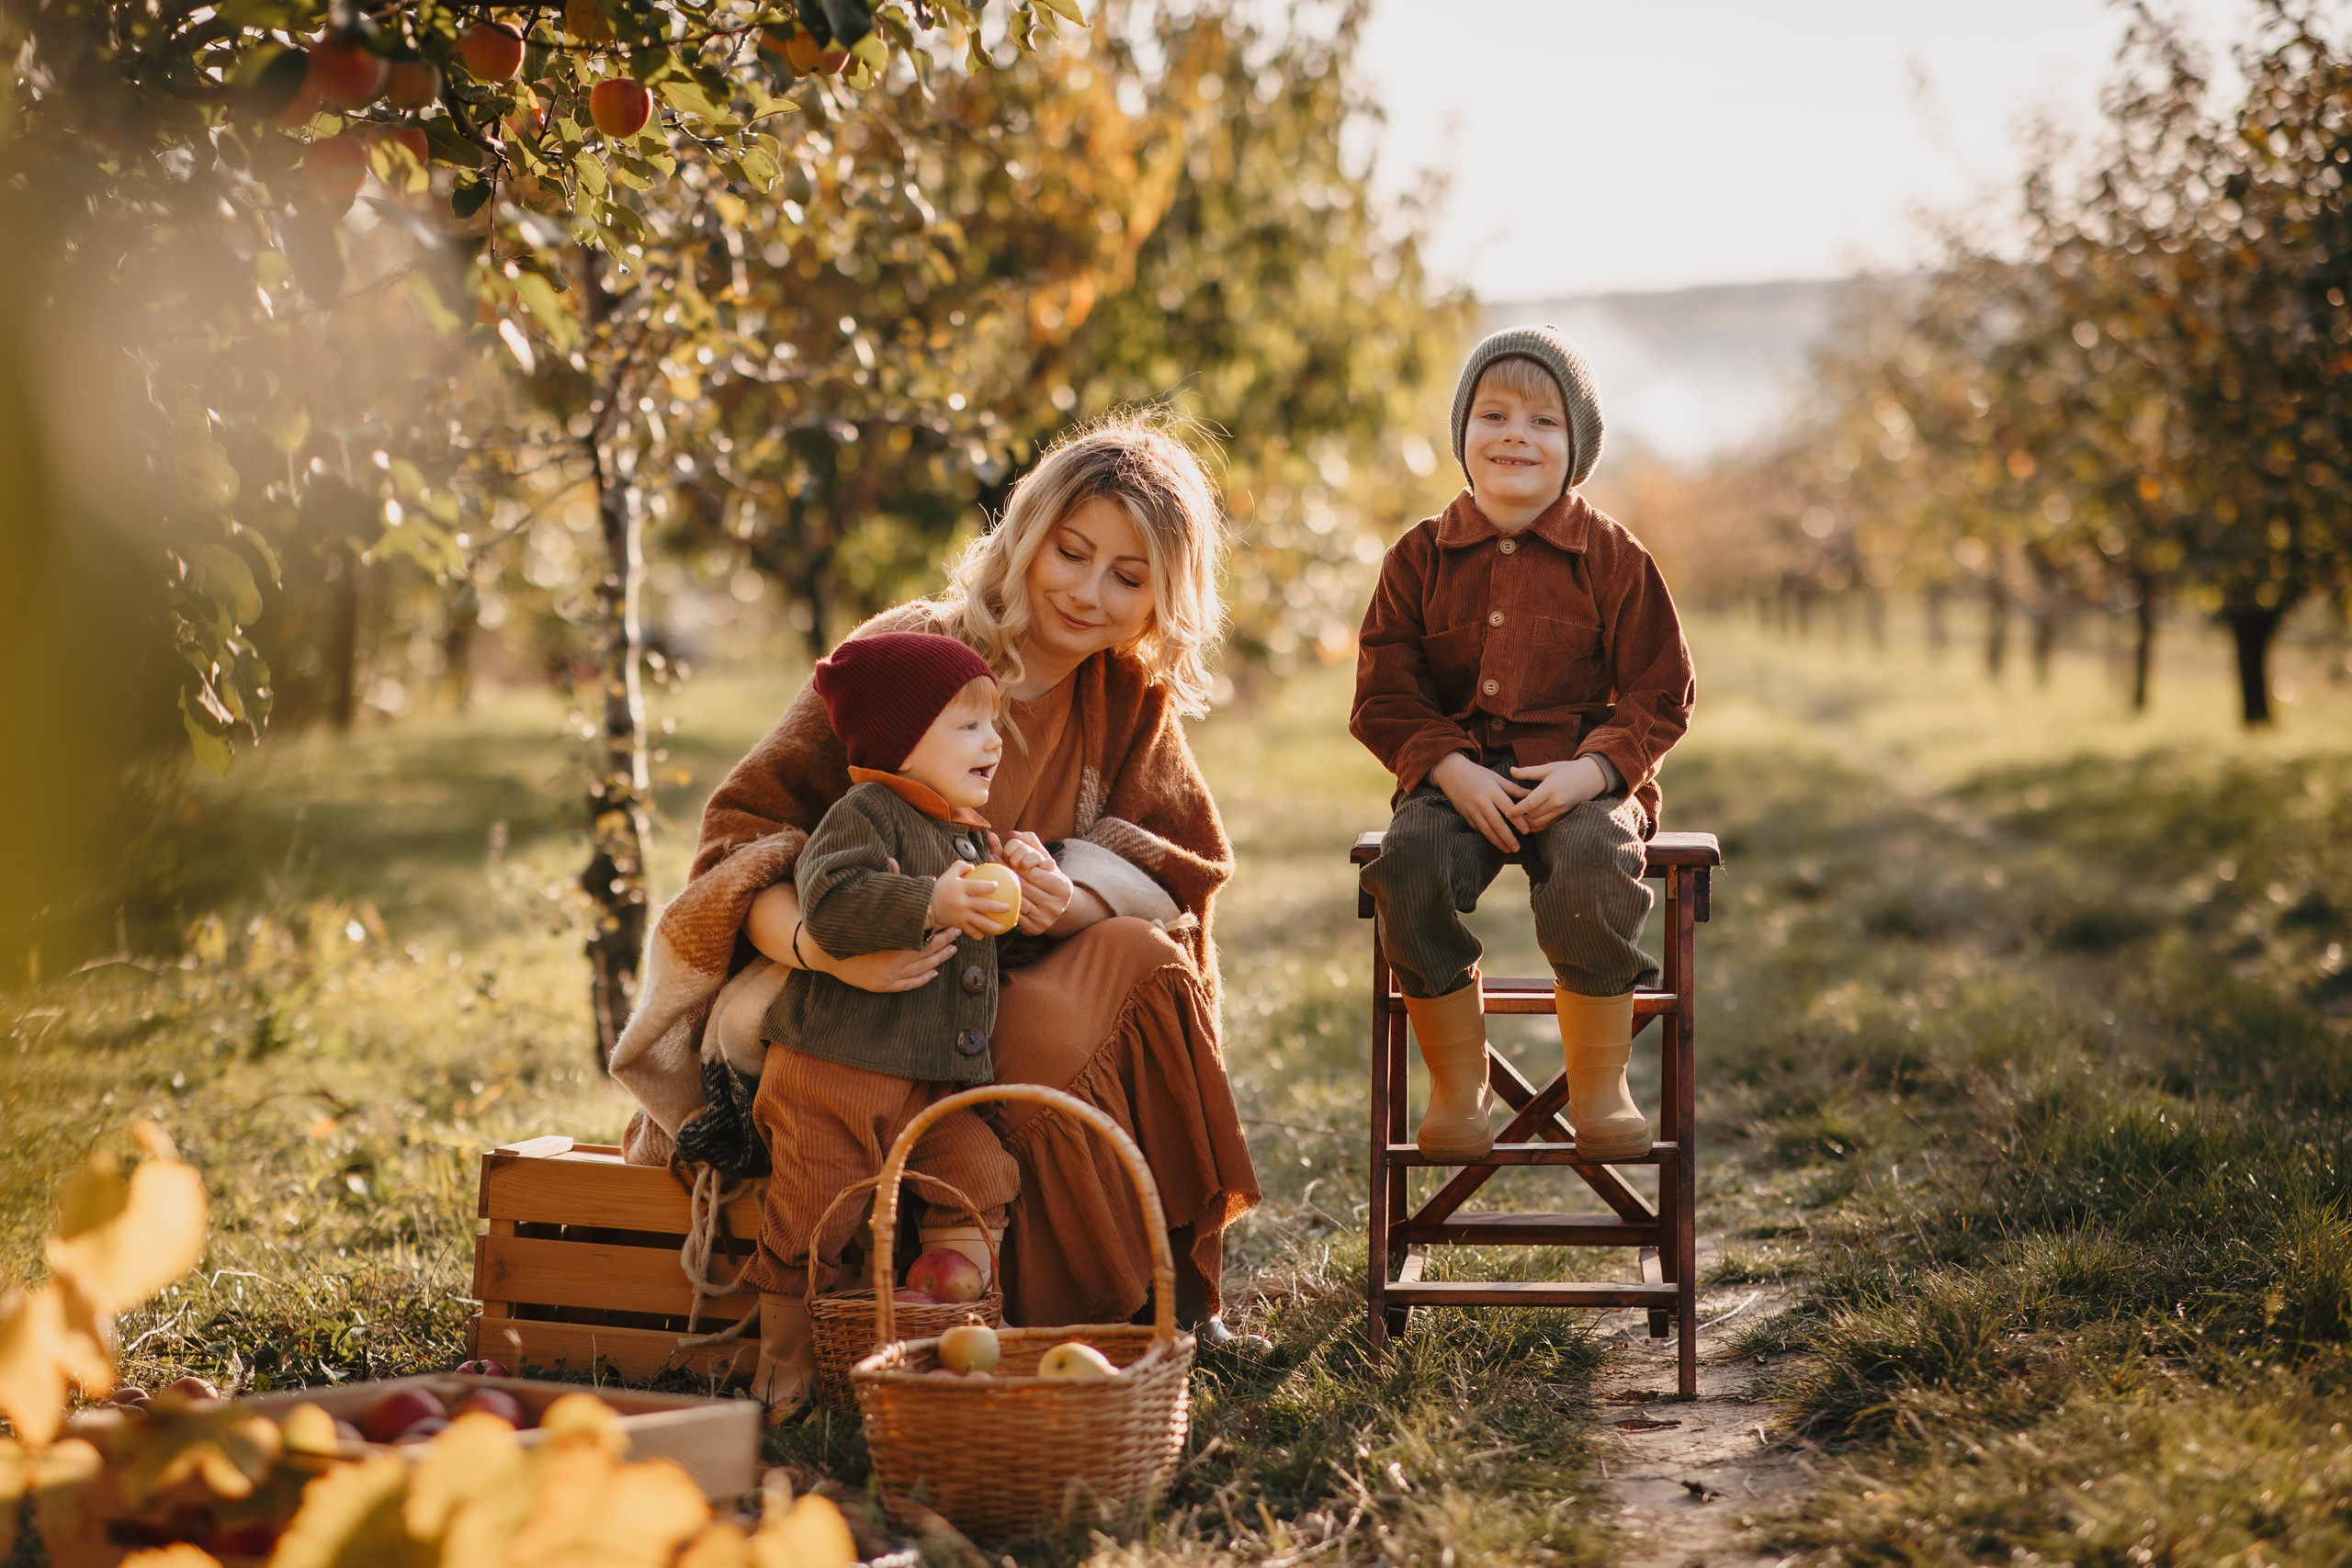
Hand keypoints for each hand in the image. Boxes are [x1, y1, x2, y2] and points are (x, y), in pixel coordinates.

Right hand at [749, 875, 955, 992]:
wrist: (821, 951)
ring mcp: (886, 977)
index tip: (952, 923)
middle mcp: (891, 962)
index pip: (924, 938)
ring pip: (920, 970)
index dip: (940, 931)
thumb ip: (882, 885)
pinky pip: (907, 985)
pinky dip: (922, 979)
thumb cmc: (846, 925)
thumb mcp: (864, 906)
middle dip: (944, 942)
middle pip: (926, 953)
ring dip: (938, 959)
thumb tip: (893, 860)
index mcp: (891, 943)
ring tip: (952, 949)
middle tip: (957, 933)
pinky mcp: (880, 986)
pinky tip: (933, 972)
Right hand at [929, 859, 1011, 939]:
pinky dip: (978, 934)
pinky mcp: (958, 924)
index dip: (988, 886)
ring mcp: (960, 915)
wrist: (924, 906)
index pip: (977, 886)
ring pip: (979, 922)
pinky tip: (985, 935)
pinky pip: (970, 930)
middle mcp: (961, 902)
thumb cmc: (939, 889)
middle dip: (997, 907)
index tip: (997, 885)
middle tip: (1009, 908)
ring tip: (1002, 927)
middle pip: (983, 905)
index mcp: (960, 888)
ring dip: (992, 926)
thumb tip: (974, 866)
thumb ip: (960, 867)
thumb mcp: (948, 875)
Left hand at [992, 831, 1074, 933]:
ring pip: (1016, 900)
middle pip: (1022, 885)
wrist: (1058, 906)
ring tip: (992, 876)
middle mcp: (1057, 904)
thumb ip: (1030, 844)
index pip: (1032, 869)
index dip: (1017, 861)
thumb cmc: (1047, 877)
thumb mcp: (1044, 859)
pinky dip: (1005, 903)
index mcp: (1062, 885)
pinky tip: (997, 894)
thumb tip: (1012, 834)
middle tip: (993, 862)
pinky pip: (1014, 914)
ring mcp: (1047, 918)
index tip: (1010, 857)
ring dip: (1002, 888)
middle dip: (1006, 872)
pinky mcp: (1036, 929)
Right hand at [1430, 751, 1528, 852]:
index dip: (1517, 821)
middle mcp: (1481, 802)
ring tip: (1507, 849)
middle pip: (1497, 823)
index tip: (1526, 831)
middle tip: (1517, 848)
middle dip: (1508, 838)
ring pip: (1486, 830)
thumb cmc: (1476, 773)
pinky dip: (1486, 836)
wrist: (1451, 772)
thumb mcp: (1496, 778)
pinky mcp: (1465, 815)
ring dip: (1497, 842)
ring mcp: (1471, 810)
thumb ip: (1513, 789)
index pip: (1508, 809)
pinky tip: (1494, 842)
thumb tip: (1531, 796)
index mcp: (1491, 791)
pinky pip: (1477, 829)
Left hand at [1504, 757, 1608, 834]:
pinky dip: (1535, 826)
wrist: (1591, 778)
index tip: (1506, 812)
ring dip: (1526, 823)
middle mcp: (1556, 802)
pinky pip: (1546, 825)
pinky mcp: (1563, 816)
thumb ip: (1529, 771)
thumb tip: (1511, 770)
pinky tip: (1527, 822)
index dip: (1517, 810)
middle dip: (1519, 818)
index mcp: (1551, 788)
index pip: (1530, 803)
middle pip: (1533, 816)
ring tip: (1515, 819)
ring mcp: (1561, 810)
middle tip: (1506, 815)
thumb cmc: (1569, 770)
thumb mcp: (1549, 767)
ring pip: (1539, 823)